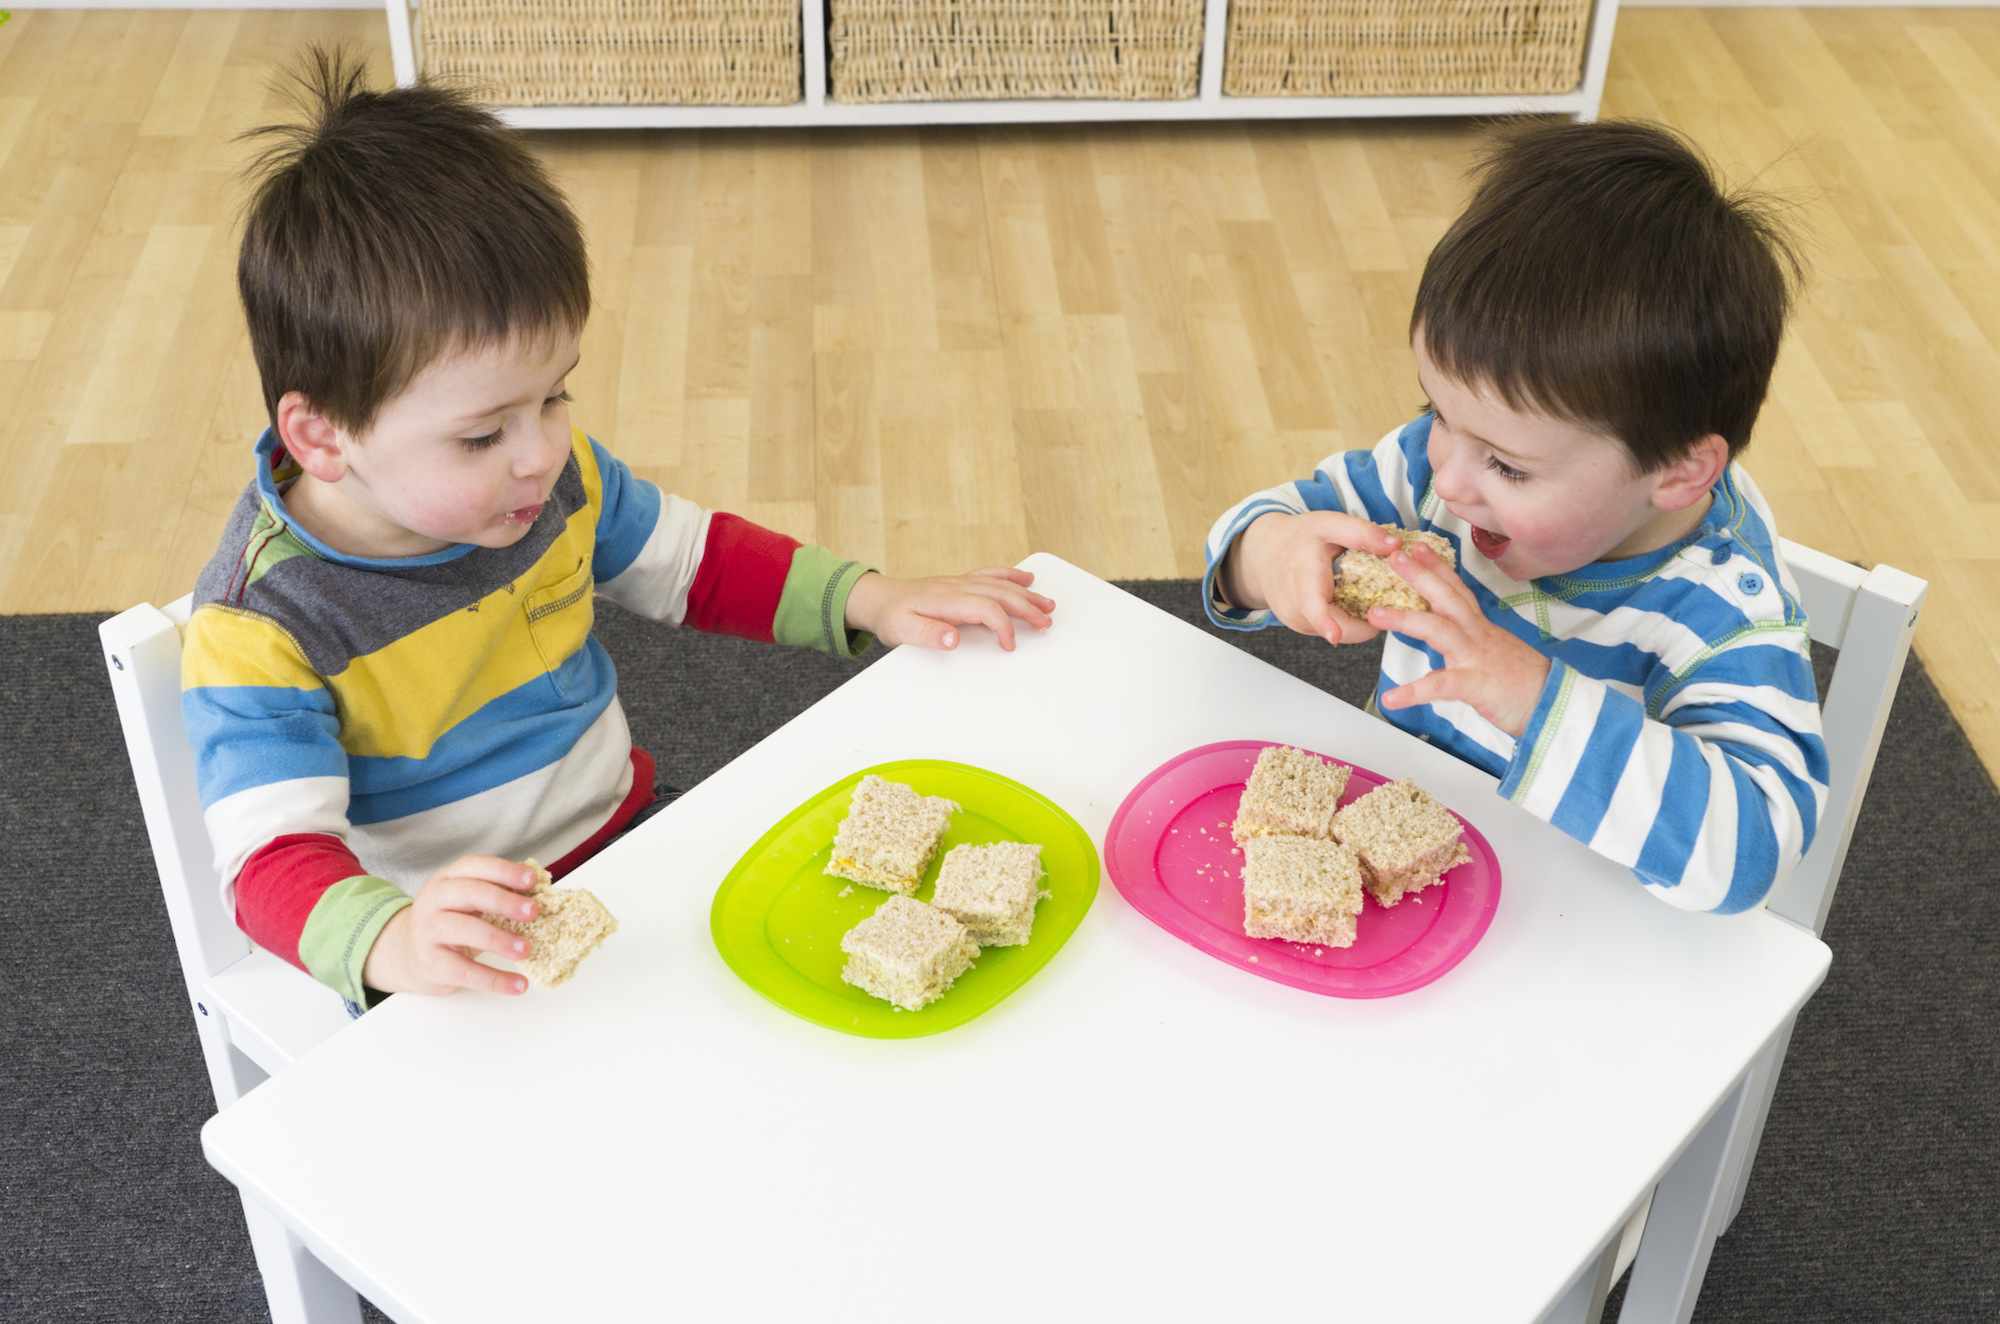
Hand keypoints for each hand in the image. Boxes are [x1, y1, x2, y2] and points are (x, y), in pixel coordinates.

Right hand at [360, 856, 544, 996]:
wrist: (406, 953)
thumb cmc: (450, 922)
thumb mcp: (466, 901)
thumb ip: (497, 894)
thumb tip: (540, 896)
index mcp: (448, 879)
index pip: (475, 866)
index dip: (504, 872)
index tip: (532, 881)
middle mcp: (434, 900)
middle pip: (470, 893)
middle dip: (504, 901)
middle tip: (534, 912)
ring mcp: (429, 931)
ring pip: (465, 930)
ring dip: (499, 940)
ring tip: (526, 950)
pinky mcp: (431, 963)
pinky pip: (465, 971)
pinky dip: (495, 979)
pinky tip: (518, 985)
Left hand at [844, 567, 1054, 651]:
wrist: (878, 599)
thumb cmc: (891, 616)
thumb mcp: (902, 631)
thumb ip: (928, 635)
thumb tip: (952, 639)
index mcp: (946, 600)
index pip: (985, 608)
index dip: (1003, 626)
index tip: (1009, 645)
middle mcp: (957, 587)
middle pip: (1000, 593)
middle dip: (1027, 608)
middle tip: (1046, 623)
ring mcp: (960, 582)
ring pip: (1000, 583)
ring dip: (1026, 594)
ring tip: (1047, 605)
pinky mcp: (960, 582)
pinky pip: (991, 574)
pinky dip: (1011, 574)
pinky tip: (1026, 578)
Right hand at [1225, 511, 1404, 644]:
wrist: (1265, 554)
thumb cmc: (1299, 537)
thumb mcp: (1328, 524)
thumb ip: (1361, 533)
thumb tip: (1395, 546)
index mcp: (1303, 575)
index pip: (1312, 605)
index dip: (1325, 623)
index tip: (1334, 636)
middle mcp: (1296, 605)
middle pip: (1339, 627)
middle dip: (1368, 619)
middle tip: (1387, 598)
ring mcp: (1298, 620)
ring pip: (1341, 631)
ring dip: (1360, 619)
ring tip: (1367, 594)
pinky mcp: (1303, 628)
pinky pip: (1335, 630)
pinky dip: (1348, 619)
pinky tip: (1349, 599)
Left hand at [1368, 544, 1551, 737]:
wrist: (1552, 705)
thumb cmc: (1521, 682)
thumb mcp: (1493, 651)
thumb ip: (1470, 638)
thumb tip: (1449, 631)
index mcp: (1480, 627)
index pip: (1456, 589)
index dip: (1436, 566)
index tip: (1417, 546)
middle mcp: (1477, 634)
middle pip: (1446, 596)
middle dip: (1419, 574)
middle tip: (1393, 556)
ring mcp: (1476, 657)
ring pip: (1439, 630)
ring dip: (1405, 619)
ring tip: (1374, 614)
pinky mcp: (1476, 684)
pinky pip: (1441, 686)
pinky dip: (1414, 692)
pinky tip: (1392, 698)